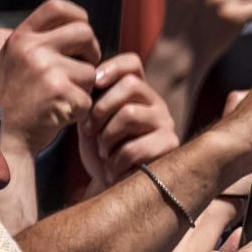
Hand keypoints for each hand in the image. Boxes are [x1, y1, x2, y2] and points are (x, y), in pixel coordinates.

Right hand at [0, 0, 101, 154]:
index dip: (78, 16)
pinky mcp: (63, 96)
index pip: (57, 7)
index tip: (82, 30)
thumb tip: (26, 26)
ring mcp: (49, 72)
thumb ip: (7, 40)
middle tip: (82, 69)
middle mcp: (33, 49)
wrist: (0, 137)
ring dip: (85, 87)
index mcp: (19, 38)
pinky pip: (89, 98)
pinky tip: (62, 114)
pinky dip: (81, 110)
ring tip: (63, 98)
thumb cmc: (0, 101)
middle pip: (85, 33)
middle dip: (91, 52)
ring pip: (92, 71)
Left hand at [76, 53, 179, 189]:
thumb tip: (81, 80)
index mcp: (136, 93)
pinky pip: (135, 146)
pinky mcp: (170, 146)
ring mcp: (165, 124)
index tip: (94, 83)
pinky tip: (111, 168)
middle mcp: (155, 104)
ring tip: (102, 152)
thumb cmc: (101, 152)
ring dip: (106, 136)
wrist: (112, 188)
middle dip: (101, 108)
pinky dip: (115, 160)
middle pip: (131, 85)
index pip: (132, 63)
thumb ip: (90, 100)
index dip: (112, 67)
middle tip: (87, 130)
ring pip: (130, 113)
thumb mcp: (90, 122)